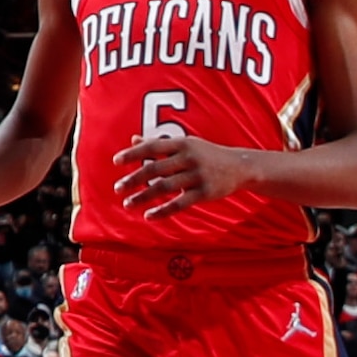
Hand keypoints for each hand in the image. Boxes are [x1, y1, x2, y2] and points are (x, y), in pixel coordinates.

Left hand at [108, 123, 257, 217]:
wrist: (240, 166)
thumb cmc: (206, 154)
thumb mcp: (185, 144)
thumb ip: (158, 144)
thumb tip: (133, 139)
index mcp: (182, 144)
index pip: (152, 147)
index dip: (133, 154)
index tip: (116, 162)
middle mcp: (188, 158)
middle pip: (155, 169)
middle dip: (133, 179)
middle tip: (117, 188)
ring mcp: (197, 175)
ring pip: (164, 188)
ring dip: (143, 197)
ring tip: (128, 204)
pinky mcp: (205, 192)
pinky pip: (179, 204)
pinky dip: (163, 211)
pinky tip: (148, 216)